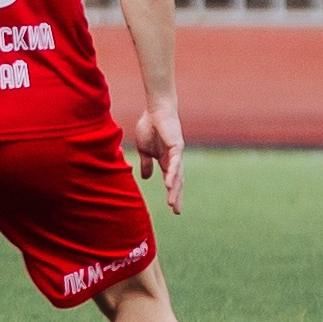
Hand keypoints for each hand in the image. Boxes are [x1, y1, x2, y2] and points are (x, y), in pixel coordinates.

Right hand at [134, 99, 184, 213]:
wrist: (155, 110)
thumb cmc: (150, 127)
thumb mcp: (145, 150)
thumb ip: (146, 164)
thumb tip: (147, 178)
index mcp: (166, 161)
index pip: (171, 180)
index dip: (173, 194)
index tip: (173, 209)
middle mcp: (174, 159)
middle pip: (177, 181)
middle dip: (176, 196)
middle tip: (176, 211)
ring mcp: (177, 153)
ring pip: (177, 175)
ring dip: (174, 189)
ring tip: (171, 203)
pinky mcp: (177, 146)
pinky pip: (175, 163)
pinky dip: (172, 174)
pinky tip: (169, 184)